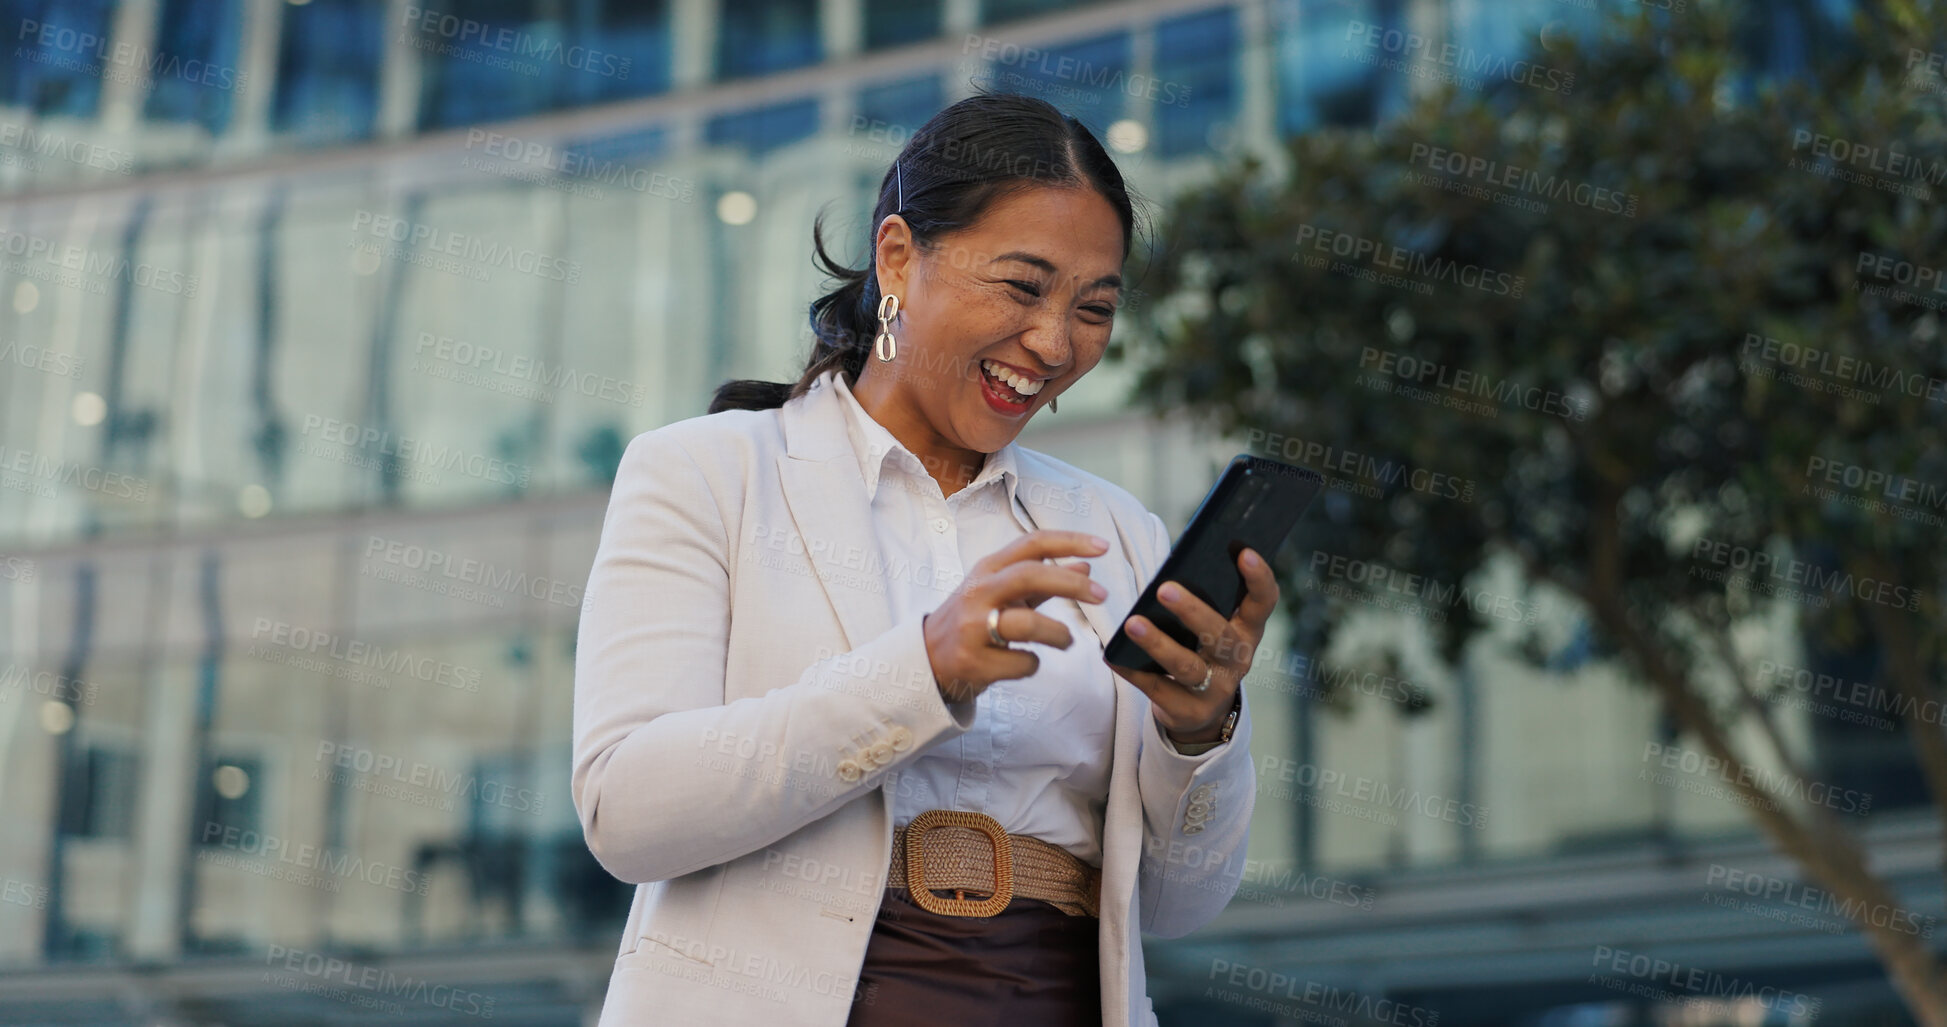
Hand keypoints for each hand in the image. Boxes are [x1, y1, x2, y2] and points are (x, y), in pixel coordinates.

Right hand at [922, 530, 1110, 703]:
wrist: (928, 658)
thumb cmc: (974, 619)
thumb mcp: (1003, 591)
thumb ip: (1043, 579)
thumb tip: (1086, 564)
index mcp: (988, 568)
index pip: (1032, 543)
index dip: (1070, 541)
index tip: (1103, 547)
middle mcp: (978, 592)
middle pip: (1029, 575)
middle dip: (1071, 583)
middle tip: (1102, 595)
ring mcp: (973, 627)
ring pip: (1029, 624)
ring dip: (1059, 634)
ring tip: (1066, 641)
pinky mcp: (974, 661)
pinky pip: (1023, 662)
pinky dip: (1034, 664)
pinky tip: (1024, 662)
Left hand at [1108, 547, 1278, 743]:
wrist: (1201, 712)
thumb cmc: (1202, 652)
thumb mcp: (1213, 628)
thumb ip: (1205, 602)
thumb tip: (1173, 570)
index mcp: (1247, 631)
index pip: (1263, 602)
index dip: (1259, 578)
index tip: (1244, 552)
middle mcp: (1237, 660)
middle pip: (1219, 635)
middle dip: (1193, 611)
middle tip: (1164, 588)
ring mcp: (1216, 690)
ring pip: (1186, 666)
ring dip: (1158, 644)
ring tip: (1132, 624)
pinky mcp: (1188, 711)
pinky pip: (1157, 689)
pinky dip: (1133, 671)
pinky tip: (1113, 655)